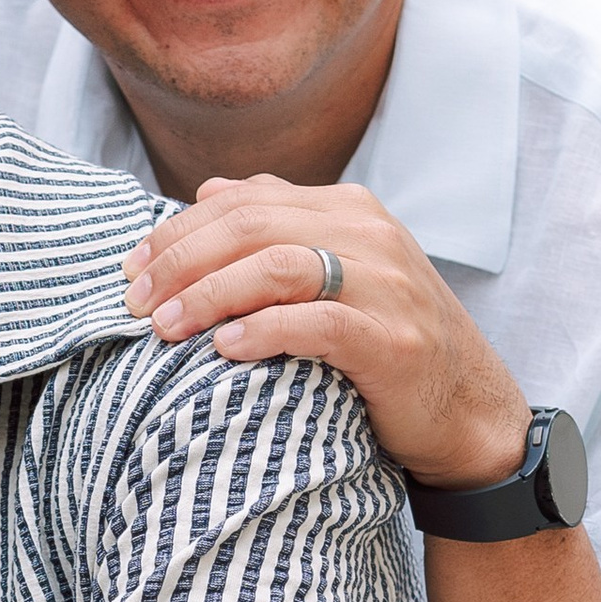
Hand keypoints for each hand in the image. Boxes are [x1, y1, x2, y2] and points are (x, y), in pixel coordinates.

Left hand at [124, 175, 532, 491]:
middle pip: (251, 226)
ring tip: (163, 326)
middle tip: (132, 303)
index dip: (177, 232)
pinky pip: (317, 323)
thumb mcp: (337, 274)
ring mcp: (387, 285)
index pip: (243, 202)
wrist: (469, 412)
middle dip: (179, 262)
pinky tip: (223, 349)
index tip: (131, 270)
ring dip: (208, 294)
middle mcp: (370, 235)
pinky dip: (262, 331)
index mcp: (348, 210)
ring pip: (277, 266)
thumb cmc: (387, 345)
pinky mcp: (394, 341)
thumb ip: (279, 229)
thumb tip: (208, 189)